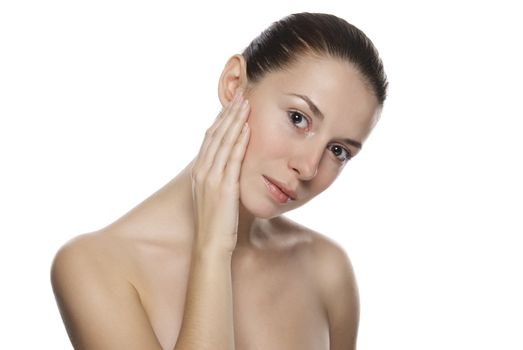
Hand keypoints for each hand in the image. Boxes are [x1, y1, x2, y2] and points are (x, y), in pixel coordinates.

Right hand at [190, 91, 250, 255]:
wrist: (211, 245)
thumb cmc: (216, 223)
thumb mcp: (214, 196)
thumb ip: (220, 179)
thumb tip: (231, 167)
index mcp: (199, 172)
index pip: (210, 139)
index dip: (221, 120)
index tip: (231, 106)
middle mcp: (202, 171)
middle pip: (215, 135)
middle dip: (228, 114)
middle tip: (240, 96)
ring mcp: (211, 179)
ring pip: (223, 142)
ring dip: (235, 121)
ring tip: (245, 104)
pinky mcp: (224, 187)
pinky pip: (232, 159)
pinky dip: (239, 141)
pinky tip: (247, 128)